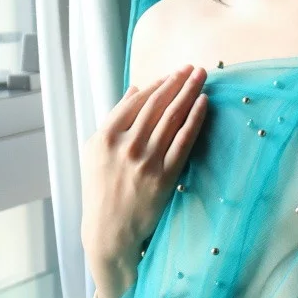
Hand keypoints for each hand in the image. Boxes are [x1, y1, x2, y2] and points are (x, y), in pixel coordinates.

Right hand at [81, 65, 208, 282]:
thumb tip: (135, 90)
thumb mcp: (94, 153)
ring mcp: (146, 161)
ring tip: (201, 76)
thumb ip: (114, 120)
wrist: (109, 230)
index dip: (156, 85)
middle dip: (176, 82)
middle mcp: (125, 147)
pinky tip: (203, 103)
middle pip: (156, 106)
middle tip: (193, 67)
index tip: (171, 74)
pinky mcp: (164, 177)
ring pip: (171, 119)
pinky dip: (194, 120)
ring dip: (188, 93)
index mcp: (104, 138)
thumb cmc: (100, 191)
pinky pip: (183, 142)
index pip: (135, 102)